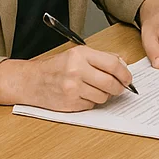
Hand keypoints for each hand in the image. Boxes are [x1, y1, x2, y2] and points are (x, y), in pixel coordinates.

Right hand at [0, 46, 133, 111]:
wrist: (30, 81)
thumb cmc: (56, 67)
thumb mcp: (78, 54)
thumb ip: (102, 58)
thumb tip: (123, 66)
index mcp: (81, 55)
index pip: (113, 64)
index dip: (125, 73)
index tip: (128, 78)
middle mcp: (76, 71)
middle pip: (110, 83)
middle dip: (119, 87)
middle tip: (120, 88)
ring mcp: (72, 89)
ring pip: (103, 96)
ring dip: (105, 95)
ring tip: (96, 89)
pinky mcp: (68, 103)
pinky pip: (91, 105)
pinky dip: (91, 102)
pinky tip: (83, 95)